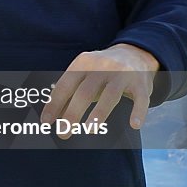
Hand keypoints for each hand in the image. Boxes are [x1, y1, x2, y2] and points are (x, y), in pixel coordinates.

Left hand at [42, 43, 159, 135]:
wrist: (133, 54)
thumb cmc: (101, 71)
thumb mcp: (83, 75)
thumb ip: (68, 93)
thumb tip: (50, 116)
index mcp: (83, 63)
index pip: (65, 85)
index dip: (54, 104)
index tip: (46, 122)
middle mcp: (102, 66)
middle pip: (85, 92)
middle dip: (72, 114)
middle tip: (64, 132)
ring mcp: (122, 74)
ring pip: (110, 95)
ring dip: (99, 113)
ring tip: (90, 130)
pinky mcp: (140, 83)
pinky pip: (140, 99)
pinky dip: (138, 112)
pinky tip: (134, 125)